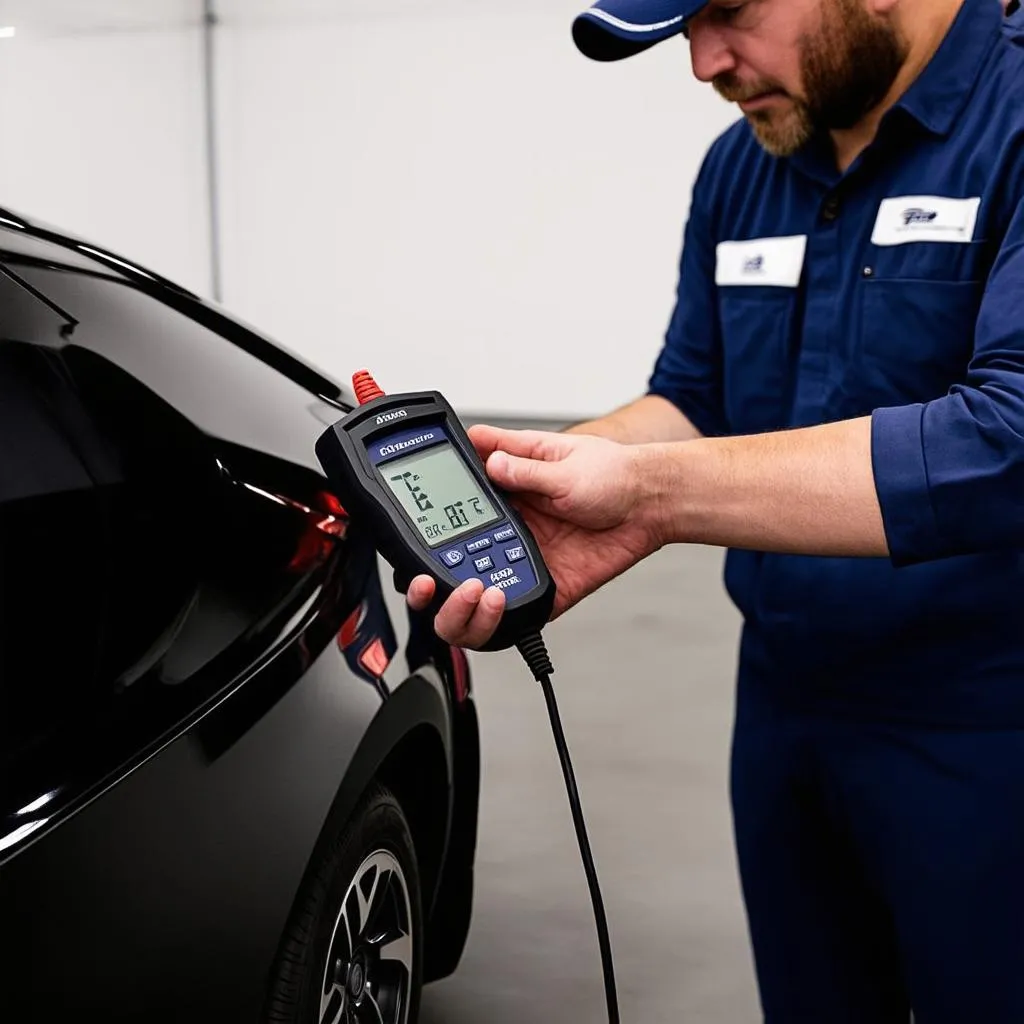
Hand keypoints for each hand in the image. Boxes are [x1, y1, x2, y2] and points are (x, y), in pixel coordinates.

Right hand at [406, 425, 661, 647]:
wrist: (652, 503)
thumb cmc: (613, 474)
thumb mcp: (563, 460)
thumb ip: (522, 465)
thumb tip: (487, 461)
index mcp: (503, 494)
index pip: (449, 510)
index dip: (423, 522)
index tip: (409, 530)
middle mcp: (505, 532)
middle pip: (449, 565)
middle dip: (427, 580)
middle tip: (426, 581)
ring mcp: (521, 564)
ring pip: (472, 601)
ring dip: (457, 606)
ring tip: (468, 591)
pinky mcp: (544, 591)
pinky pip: (512, 618)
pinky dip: (495, 622)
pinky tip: (497, 602)